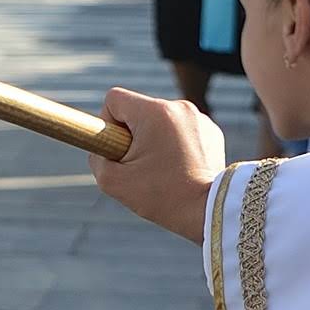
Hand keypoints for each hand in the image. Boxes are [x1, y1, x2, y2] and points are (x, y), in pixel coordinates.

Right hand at [89, 87, 226, 241]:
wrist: (209, 211)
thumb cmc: (161, 197)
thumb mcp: (114, 182)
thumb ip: (97, 159)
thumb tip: (100, 149)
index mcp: (154, 113)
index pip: (115, 99)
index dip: (107, 122)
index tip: (116, 148)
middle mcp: (179, 107)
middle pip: (139, 111)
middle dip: (133, 135)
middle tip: (139, 165)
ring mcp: (199, 118)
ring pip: (161, 121)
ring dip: (154, 140)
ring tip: (162, 169)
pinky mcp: (212, 131)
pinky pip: (182, 129)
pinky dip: (176, 145)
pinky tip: (180, 168)